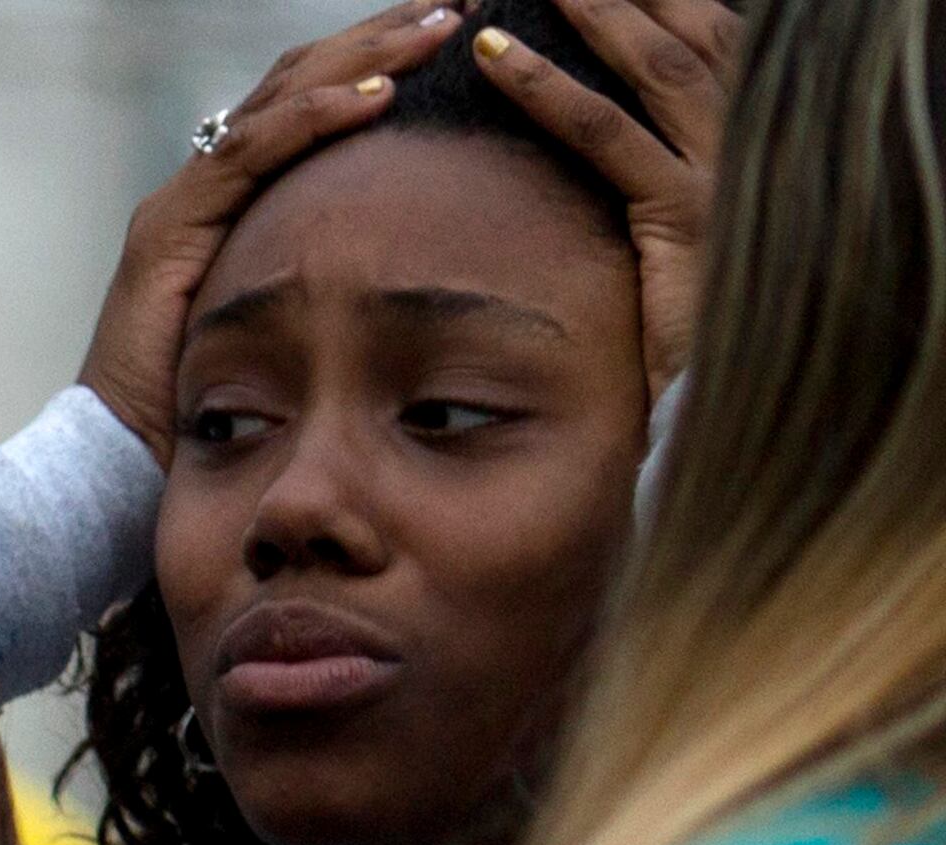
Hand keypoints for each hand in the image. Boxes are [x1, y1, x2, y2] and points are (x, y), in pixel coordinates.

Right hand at [80, 1, 461, 453]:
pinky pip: (250, 154)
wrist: (115, 476)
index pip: (318, 99)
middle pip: (304, 77)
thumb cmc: (210, 423)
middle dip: (387, 33)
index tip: (463, 25)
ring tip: (443, 26)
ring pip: (282, 98)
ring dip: (367, 57)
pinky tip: (380, 99)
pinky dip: (315, 119)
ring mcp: (184, 203)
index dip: (387, 56)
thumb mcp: (299, 334)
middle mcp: (208, 186)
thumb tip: (434, 269)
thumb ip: (342, 285)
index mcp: (241, 200)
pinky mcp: (167, 232)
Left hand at [473, 0, 739, 393]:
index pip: (706, 36)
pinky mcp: (686, 218)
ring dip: (588, 10)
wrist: (728, 406)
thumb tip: (585, 110)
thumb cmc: (685, 327)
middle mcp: (750, 142)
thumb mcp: (673, 233)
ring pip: (655, 64)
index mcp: (750, 136)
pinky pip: (607, 135)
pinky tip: (493, 54)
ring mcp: (725, 175)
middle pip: (689, 30)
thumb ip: (648, 170)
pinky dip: (547, 86)